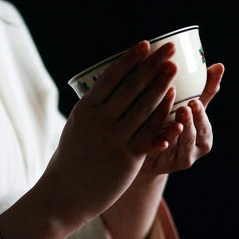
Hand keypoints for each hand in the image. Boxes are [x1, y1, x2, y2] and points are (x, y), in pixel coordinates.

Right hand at [36, 41, 178, 227]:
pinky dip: (163, 116)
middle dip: (152, 65)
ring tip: (174, 68)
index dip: (129, 59)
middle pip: (131, 87)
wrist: (63, 194)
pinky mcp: (126, 158)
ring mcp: (112, 140)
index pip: (110, 78)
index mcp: (84, 110)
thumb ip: (93, 110)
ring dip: (161, 85)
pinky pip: (149, 132)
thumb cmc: (70, 159)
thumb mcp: (75, 127)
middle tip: (169, 49)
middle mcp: (98, 121)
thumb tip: (111, 90)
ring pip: (143, 107)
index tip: (145, 44)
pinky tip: (174, 103)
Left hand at [140, 63, 224, 175]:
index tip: (195, 101)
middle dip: (194, 122)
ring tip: (177, 123)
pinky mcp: (162, 167)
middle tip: (186, 108)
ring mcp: (179, 158)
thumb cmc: (165, 123)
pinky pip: (163, 156)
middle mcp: (194, 146)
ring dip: (181, 134)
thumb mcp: (181, 107)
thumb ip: (200, 91)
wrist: (140, 151)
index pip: (205, 121)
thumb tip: (219, 65)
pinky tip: (161, 142)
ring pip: (184, 147)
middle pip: (198, 135)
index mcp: (201, 131)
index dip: (201, 113)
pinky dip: (162, 148)